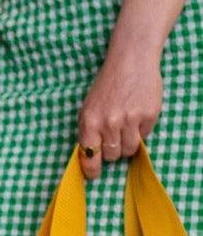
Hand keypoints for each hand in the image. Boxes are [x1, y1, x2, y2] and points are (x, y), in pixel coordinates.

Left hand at [78, 41, 162, 179]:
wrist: (131, 60)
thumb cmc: (107, 86)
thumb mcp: (88, 107)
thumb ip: (88, 132)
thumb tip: (89, 158)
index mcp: (90, 121)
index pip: (90, 157)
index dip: (92, 170)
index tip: (94, 175)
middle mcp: (109, 123)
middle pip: (111, 156)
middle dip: (112, 150)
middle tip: (114, 135)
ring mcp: (130, 119)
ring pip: (128, 150)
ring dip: (127, 142)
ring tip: (126, 126)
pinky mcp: (147, 115)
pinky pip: (144, 136)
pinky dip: (141, 130)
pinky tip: (137, 114)